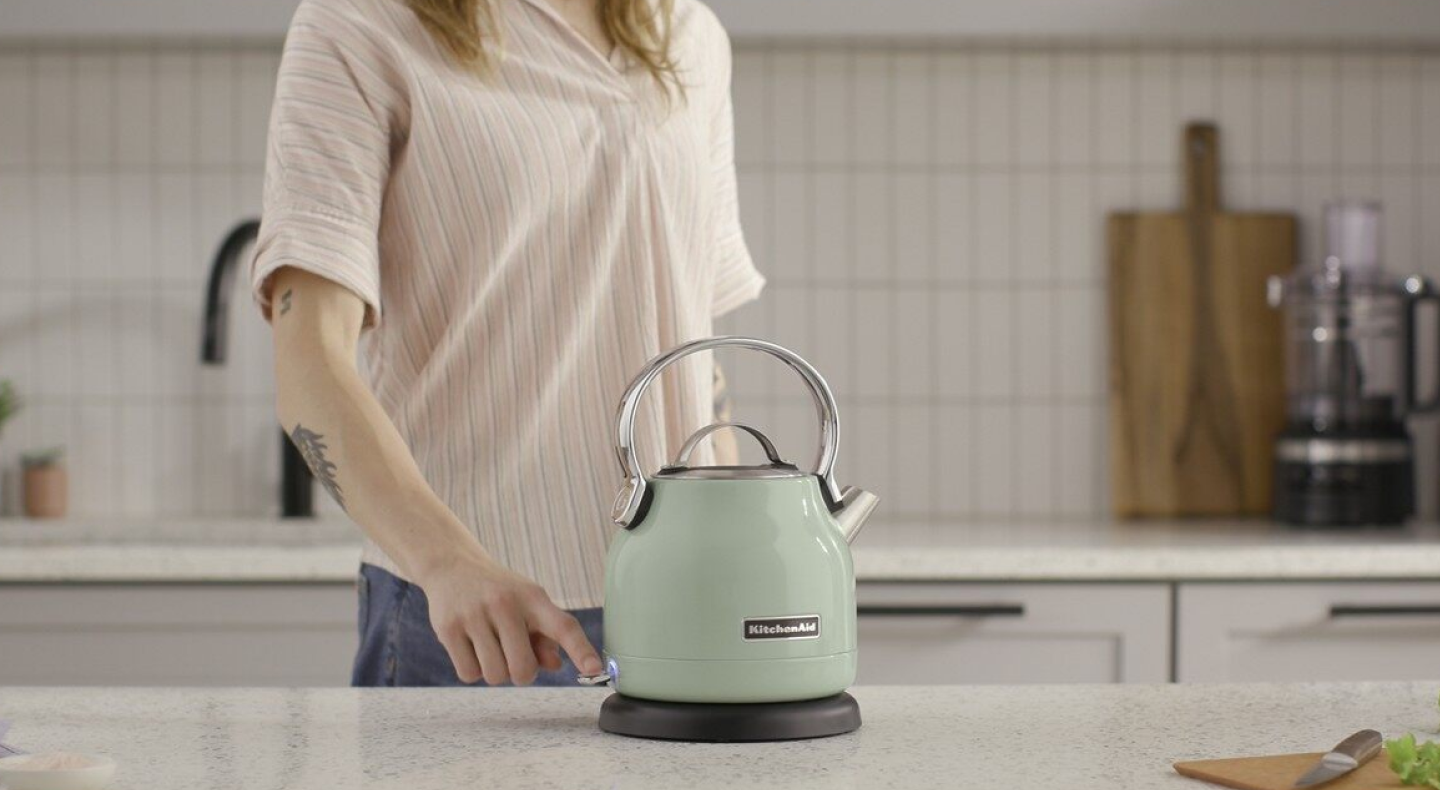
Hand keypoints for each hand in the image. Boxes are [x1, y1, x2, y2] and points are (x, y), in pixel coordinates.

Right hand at [419, 550, 602, 685]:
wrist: (452, 566)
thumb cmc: (499, 592)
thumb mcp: (528, 604)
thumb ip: (545, 637)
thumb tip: (555, 665)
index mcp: (533, 597)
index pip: (563, 626)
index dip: (581, 650)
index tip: (596, 670)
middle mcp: (505, 603)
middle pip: (523, 669)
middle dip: (522, 673)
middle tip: (514, 656)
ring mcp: (474, 615)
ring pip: (495, 675)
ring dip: (495, 671)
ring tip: (490, 647)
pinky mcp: (447, 628)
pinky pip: (469, 674)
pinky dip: (472, 670)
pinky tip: (471, 647)